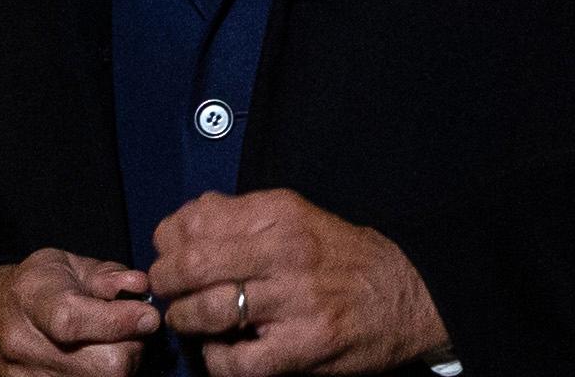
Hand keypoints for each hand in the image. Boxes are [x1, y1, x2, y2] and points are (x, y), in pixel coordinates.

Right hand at [0, 249, 156, 376]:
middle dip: (131, 348)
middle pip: (104, 366)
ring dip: (119, 368)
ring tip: (111, 346)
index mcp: (31, 298)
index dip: (119, 321)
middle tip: (132, 331)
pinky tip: (95, 363)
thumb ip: (108, 276)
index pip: (74, 320)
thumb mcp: (69, 264)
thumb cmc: (38, 287)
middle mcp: (22, 344)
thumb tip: (139, 287)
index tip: (148, 316)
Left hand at [146, 190, 446, 376]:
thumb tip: (188, 219)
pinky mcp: (302, 348)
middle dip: (166, 282)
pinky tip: (222, 350)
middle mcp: (286, 251)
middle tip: (167, 291)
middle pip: (192, 264)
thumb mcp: (300, 217)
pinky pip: (234, 361)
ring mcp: (294, 301)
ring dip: (184, 320)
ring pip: (205, 311)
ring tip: (189, 321)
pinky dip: (215, 359)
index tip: (168, 251)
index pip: (195, 219)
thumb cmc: (346, 258)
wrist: (408, 296)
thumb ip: (245, 217)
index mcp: (281, 213)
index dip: (168, 239)